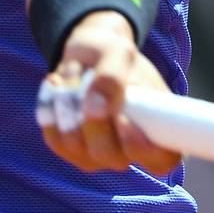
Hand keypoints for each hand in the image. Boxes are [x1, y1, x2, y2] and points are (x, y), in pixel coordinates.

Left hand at [40, 11, 180, 175]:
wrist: (88, 54)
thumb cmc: (113, 55)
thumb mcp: (117, 52)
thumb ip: (113, 76)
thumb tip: (97, 108)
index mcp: (156, 129)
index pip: (162, 160)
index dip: (145, 148)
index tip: (125, 118)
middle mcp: (129, 149)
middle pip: (111, 156)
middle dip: (94, 121)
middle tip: (86, 82)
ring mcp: (97, 153)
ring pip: (77, 147)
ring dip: (68, 107)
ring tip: (70, 76)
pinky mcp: (70, 149)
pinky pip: (55, 139)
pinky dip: (51, 109)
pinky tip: (56, 85)